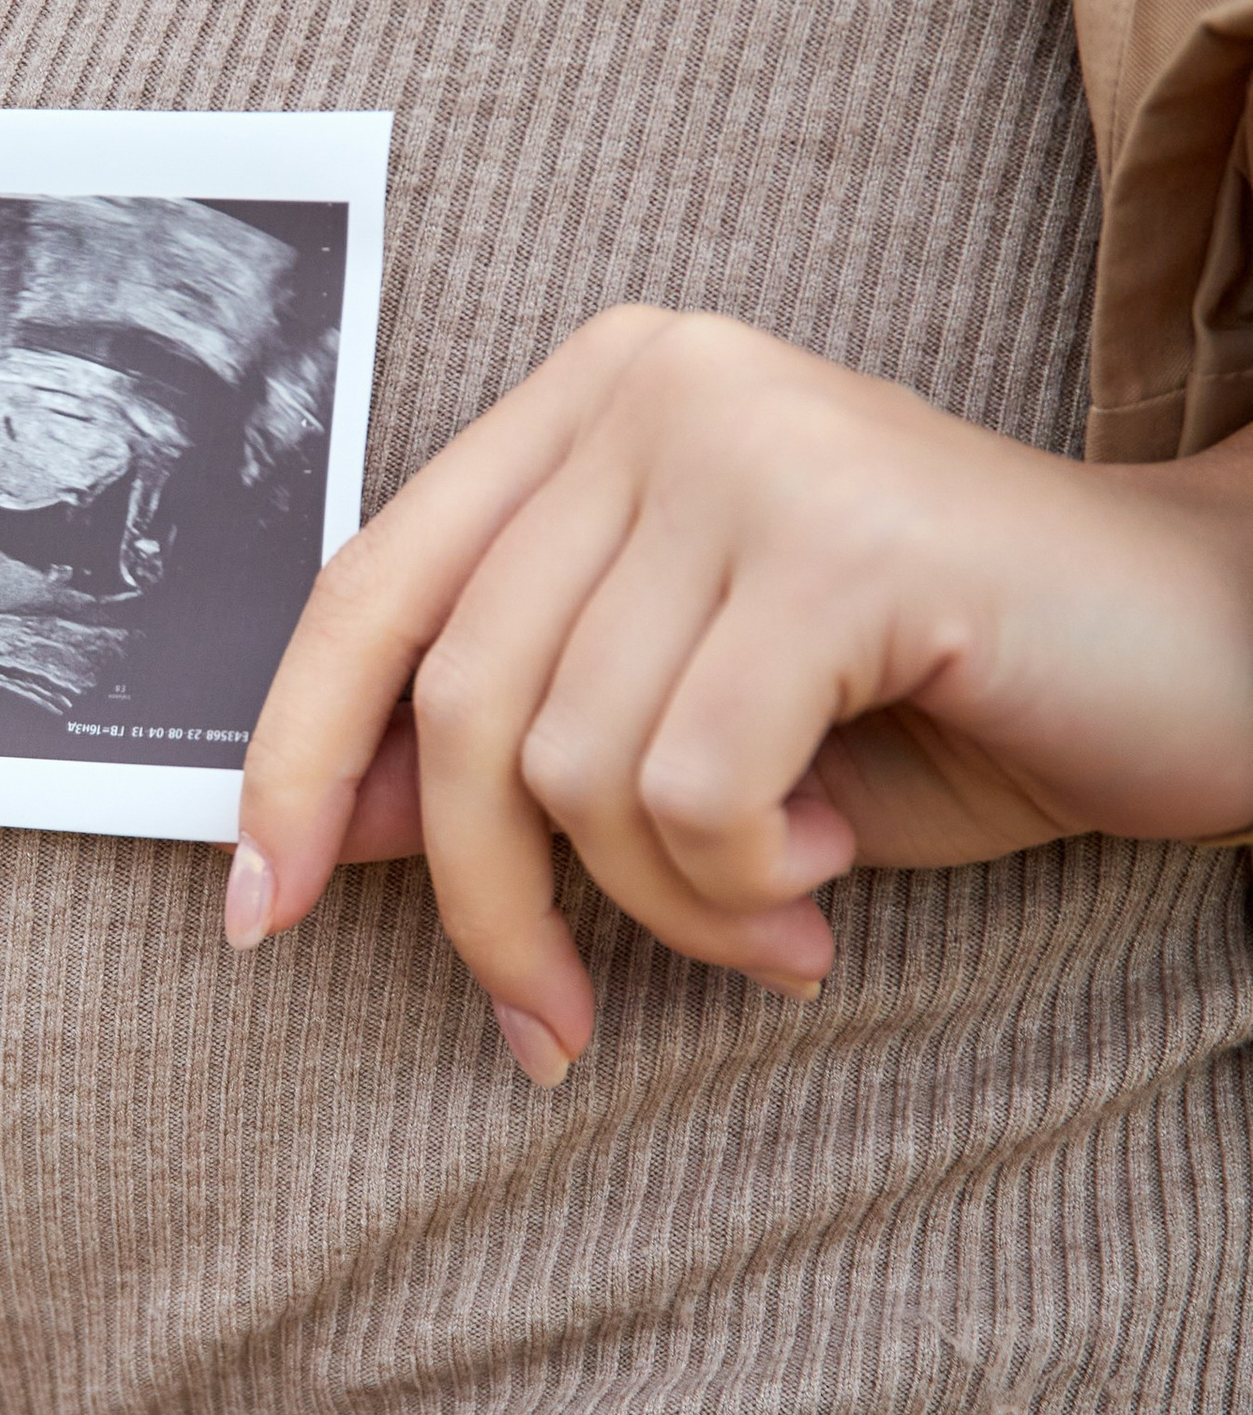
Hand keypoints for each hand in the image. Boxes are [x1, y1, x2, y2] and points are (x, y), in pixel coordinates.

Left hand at [230, 308, 1252, 1082]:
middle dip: (491, 905)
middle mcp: (653, 385)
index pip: (371, 589)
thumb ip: (509, 751)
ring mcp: (749, 442)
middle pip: (457, 699)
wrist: (1213, 660)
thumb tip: (322, 829)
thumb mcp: (684, 735)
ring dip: (665, 906)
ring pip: (573, 761)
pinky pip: (690, 783)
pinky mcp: (842, 535)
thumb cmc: (944, 707)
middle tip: (554, 1029)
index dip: (293, 760)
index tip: (257, 916)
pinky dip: (743, 880)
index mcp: (592, 402)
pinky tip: (835, 867)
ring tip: (779, 910)